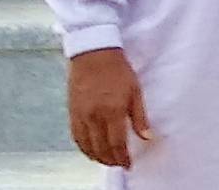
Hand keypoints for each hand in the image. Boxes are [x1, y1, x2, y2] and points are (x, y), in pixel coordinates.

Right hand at [66, 48, 152, 167]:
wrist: (94, 53)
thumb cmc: (117, 69)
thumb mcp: (135, 91)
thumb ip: (139, 117)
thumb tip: (146, 137)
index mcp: (112, 111)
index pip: (117, 144)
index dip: (123, 158)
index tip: (128, 164)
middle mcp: (94, 116)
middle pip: (101, 148)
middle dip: (111, 160)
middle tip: (119, 164)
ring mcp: (81, 114)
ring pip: (87, 145)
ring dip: (97, 156)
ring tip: (107, 160)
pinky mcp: (72, 111)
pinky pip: (76, 136)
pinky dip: (83, 147)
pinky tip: (90, 150)